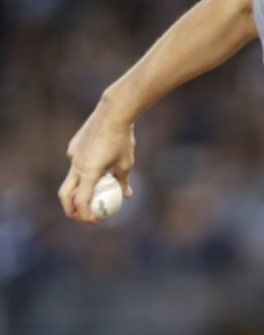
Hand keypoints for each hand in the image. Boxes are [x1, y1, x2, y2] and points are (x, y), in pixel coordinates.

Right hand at [58, 99, 134, 222]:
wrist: (113, 113)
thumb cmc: (123, 139)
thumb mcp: (127, 162)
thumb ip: (123, 181)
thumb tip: (126, 195)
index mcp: (89, 172)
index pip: (81, 200)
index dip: (85, 214)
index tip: (92, 221)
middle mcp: (76, 165)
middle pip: (65, 194)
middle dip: (70, 209)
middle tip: (81, 216)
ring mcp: (73, 155)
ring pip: (70, 178)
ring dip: (77, 190)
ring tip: (91, 195)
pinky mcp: (73, 146)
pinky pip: (76, 163)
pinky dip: (83, 171)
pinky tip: (97, 166)